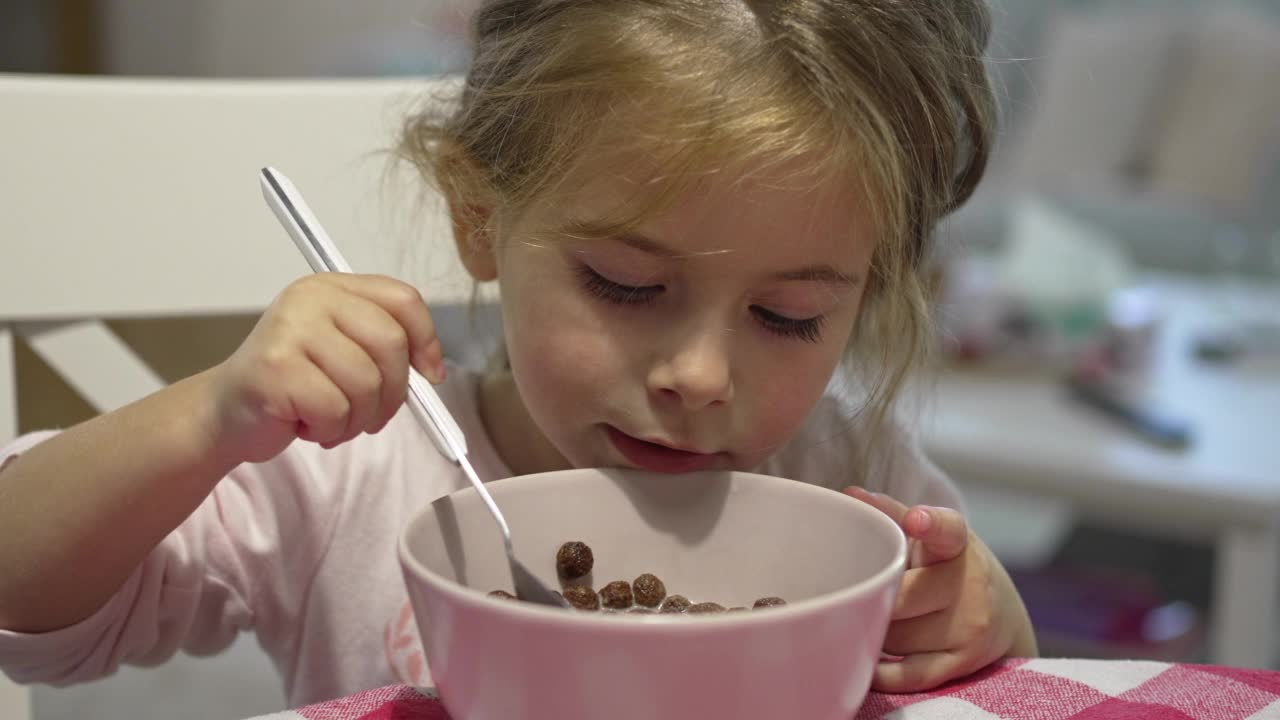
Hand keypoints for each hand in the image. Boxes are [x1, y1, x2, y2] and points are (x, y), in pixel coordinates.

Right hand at [209, 273, 443, 463]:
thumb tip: (432, 370)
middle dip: (393, 393)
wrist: (225, 413)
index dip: (427, 340)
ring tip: (331, 419)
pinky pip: (336, 409)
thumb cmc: (292, 385)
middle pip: (391, 343)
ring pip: (367, 383)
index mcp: (332, 287)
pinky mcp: (276, 368)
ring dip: (358, 418)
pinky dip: (330, 429)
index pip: (403, 299)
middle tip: (372, 414)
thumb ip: (382, 345)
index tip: (430, 375)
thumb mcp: (341, 351)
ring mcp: (290, 329)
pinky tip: (307, 424)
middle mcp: (310, 299)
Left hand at [844, 486, 1036, 691]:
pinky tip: (866, 663)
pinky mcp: (961, 662)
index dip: (929, 524)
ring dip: (878, 627)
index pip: (948, 530)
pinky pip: (909, 674)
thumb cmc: (950, 567)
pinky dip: (881, 672)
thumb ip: (894, 515)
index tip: (915, 519)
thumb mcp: (935, 537)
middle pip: (900, 596)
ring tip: (884, 615)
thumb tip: (850, 495)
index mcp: (958, 544)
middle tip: (868, 590)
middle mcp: (970, 584)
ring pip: (896, 634)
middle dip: (877, 596)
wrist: (1004, 616)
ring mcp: (969, 627)